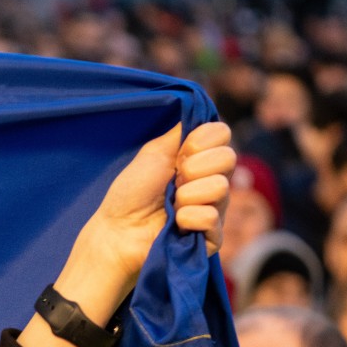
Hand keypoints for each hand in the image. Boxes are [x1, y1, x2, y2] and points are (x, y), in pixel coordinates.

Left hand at [21, 122, 233, 346]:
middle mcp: (212, 180)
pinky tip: (176, 224)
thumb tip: (199, 111)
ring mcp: (215, 208)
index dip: (201, 142)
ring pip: (221, 188)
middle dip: (193, 169)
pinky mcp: (212, 235)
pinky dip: (190, 218)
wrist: (118, 231)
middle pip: (229, 158)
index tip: (179, 155)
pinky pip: (214, 217)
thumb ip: (181, 132)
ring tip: (171, 206)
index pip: (224, 134)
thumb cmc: (130, 193)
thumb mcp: (153, 154)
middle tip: (172, 182)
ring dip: (188, 196)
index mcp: (199, 158)